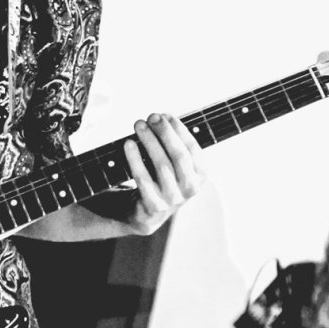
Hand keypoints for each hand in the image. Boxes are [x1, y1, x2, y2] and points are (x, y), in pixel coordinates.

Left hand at [120, 112, 204, 234]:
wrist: (145, 212)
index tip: (165, 115)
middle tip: (152, 116)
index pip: (193, 148)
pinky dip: (135, 159)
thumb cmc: (159, 178)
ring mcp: (173, 199)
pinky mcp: (154, 206)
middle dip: (165, 133)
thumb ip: (173, 144)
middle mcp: (191, 189)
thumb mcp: (174, 163)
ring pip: (161, 165)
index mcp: (200, 175)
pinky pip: (143, 178)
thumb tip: (161, 118)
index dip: (179, 130)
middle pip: (179, 156)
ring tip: (139, 124)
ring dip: (149, 141)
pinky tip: (128, 144)